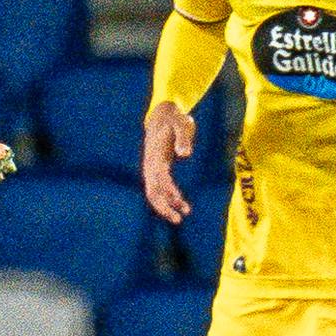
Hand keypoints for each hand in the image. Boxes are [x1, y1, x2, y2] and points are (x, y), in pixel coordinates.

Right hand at [142, 100, 196, 223]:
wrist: (163, 115)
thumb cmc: (174, 119)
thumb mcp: (181, 123)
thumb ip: (184, 138)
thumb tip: (184, 155)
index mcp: (155, 155)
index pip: (158, 179)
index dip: (168, 192)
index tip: (180, 202)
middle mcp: (151, 164)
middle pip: (152, 190)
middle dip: (163, 207)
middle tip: (178, 220)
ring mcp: (152, 167)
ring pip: (154, 191)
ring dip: (166, 205)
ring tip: (183, 215)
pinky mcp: (157, 169)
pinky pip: (159, 187)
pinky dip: (168, 197)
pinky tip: (181, 204)